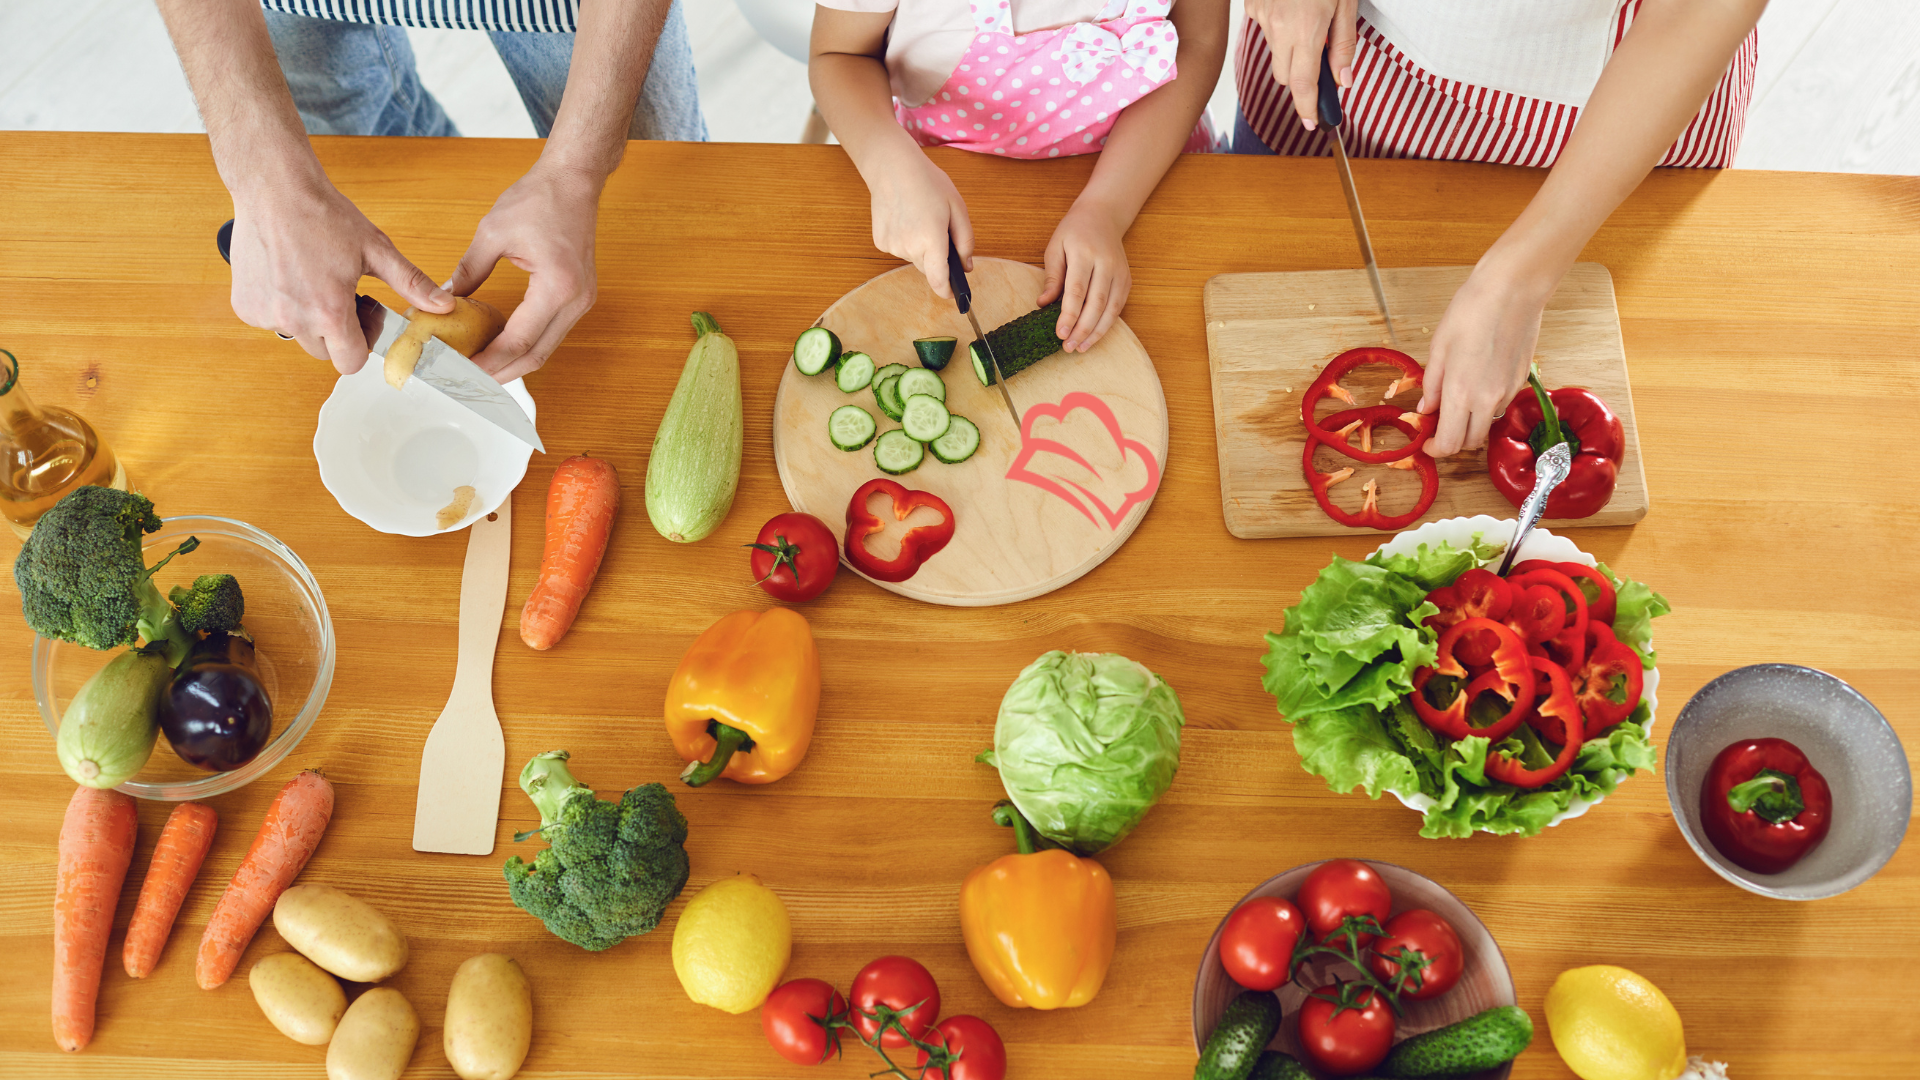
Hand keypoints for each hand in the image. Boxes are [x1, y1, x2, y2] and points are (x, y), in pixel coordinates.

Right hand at [229, 180, 452, 373]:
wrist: (274, 189)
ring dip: (308, 318)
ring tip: (314, 279)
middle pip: (324, 351)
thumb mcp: (376, 249)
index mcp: (328, 311)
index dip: (361, 343)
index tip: (362, 317)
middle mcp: (293, 319)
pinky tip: (289, 275)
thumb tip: (443, 305)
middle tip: (341, 294)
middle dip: (336, 331)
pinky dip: (281, 306)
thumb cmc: (323, 215)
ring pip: (297, 336)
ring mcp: (264, 314)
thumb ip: (410, 283)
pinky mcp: (244, 305)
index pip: (349, 363)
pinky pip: (270, 320)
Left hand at [451, 161, 605, 382]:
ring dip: (514, 362)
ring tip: (481, 369)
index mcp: (556, 286)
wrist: (574, 180)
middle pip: (536, 356)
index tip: (461, 371)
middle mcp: (575, 300)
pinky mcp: (579, 297)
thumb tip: (443, 301)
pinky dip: (526, 344)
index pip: (518, 340)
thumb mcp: (492, 234)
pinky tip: (501, 345)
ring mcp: (581, 301)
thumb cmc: (539, 199)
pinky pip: (552, 332)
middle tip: (468, 383)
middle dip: (501, 374)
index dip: (488, 362)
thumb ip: (468, 273)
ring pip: (546, 349)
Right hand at [868, 145, 972, 299]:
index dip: (947, 291)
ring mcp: (892, 246)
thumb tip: (967, 266)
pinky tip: (904, 220)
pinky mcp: (880, 242)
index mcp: (931, 239)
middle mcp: (909, 247)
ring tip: (919, 219)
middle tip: (937, 229)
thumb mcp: (957, 208)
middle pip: (928, 267)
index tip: (954, 295)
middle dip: (936, 257)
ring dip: (920, 247)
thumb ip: (965, 240)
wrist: (891, 168)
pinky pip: (899, 250)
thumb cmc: (927, 183)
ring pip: (914, 258)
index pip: (938, 279)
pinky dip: (905, 240)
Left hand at [1039, 199, 1131, 352]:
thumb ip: (1052, 278)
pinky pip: (1118, 307)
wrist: (1103, 216)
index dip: (1069, 315)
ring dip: (1096, 332)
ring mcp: (1119, 272)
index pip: (1077, 290)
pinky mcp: (1126, 280)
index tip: (1060, 334)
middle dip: (1082, 329)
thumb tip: (1043, 304)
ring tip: (1081, 347)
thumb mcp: (1055, 248)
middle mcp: (1106, 263)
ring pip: (1110, 309)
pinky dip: (1107, 324)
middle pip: (1096, 303)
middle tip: (1068, 347)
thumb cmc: (1074, 232)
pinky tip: (1094, 336)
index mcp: (1084, 253)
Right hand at [1245, 0, 1357, 127]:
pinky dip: (1278, 27)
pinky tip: (1290, 7)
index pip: (1303, 83)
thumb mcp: (1345, 3)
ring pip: (1275, 53)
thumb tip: (1343, 79)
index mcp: (1307, 28)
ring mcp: (1262, 17)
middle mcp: (1279, 27)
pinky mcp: (1252, 7)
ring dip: (1290, 48)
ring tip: (1306, 19)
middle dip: (1300, 77)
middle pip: (1285, 76)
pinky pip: (1265, 30)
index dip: (1308, 107)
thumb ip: (1344, 44)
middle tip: (1318, 56)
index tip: (1312, 122)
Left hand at [1417, 256, 1555, 456]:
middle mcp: (1486, 400)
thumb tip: (1426, 410)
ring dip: (1471, 424)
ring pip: (1487, 425)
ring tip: (1458, 401)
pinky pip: (1500, 406)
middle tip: (1439, 425)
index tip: (1426, 443)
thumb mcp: (1438, 348)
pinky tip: (1478, 383)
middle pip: (1470, 442)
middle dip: (1453, 441)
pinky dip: (1486, 406)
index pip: (1449, 443)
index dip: (1435, 449)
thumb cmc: (1471, 311)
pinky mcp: (1521, 382)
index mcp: (1460, 392)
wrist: (1512, 290)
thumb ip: (1431, 385)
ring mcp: (1507, 392)